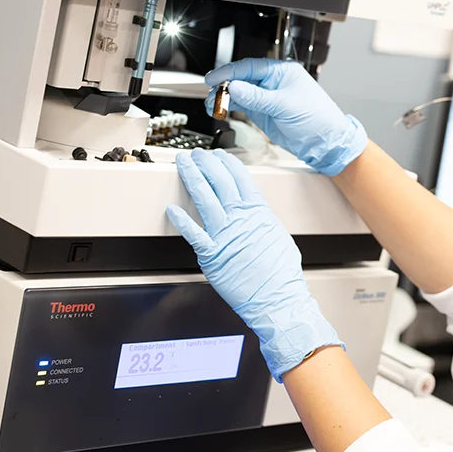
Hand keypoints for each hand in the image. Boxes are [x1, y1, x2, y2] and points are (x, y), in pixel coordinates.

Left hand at [166, 148, 342, 381]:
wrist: (278, 297)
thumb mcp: (278, 236)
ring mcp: (226, 235)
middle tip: (195, 155)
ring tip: (183, 165)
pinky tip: (171, 209)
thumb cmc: (281, 273)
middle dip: (205, 164)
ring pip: (204, 198)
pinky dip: (181, 220)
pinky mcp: (213, 255)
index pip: (240, 178)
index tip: (218, 155)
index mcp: (259, 212)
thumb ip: (263, 221)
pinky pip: (193, 233)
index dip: (227, 163)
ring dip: (192, 178)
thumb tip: (257, 215)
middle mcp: (241, 218)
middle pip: (220, 181)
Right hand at [204, 59, 366, 176]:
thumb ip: (257, 97)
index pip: (251, 67)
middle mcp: (273, 82)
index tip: (214, 78)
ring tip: (213, 104)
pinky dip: (230, 107)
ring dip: (224, 97)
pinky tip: (220, 109)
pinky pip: (242, 105)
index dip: (230, 72)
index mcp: (282, 72)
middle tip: (212, 94)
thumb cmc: (317, 119)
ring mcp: (267, 97)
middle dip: (224, 85)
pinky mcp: (263, 112)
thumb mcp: (285, 106)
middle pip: (242, 78)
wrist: (326, 143)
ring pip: (239, 92)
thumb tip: (234, 87)